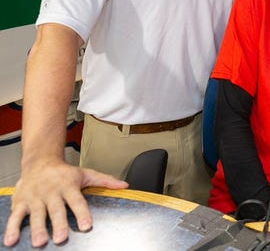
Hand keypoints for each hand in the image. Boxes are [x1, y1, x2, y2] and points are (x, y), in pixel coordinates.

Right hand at [3, 159, 127, 246]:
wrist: (39, 162)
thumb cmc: (64, 172)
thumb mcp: (85, 174)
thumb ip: (104, 181)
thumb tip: (124, 185)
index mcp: (68, 186)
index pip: (77, 201)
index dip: (82, 213)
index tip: (87, 226)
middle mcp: (51, 192)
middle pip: (56, 209)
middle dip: (59, 224)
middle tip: (62, 238)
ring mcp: (35, 198)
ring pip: (36, 214)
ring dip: (37, 228)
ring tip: (40, 242)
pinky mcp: (20, 202)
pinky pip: (16, 216)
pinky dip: (12, 229)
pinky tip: (11, 241)